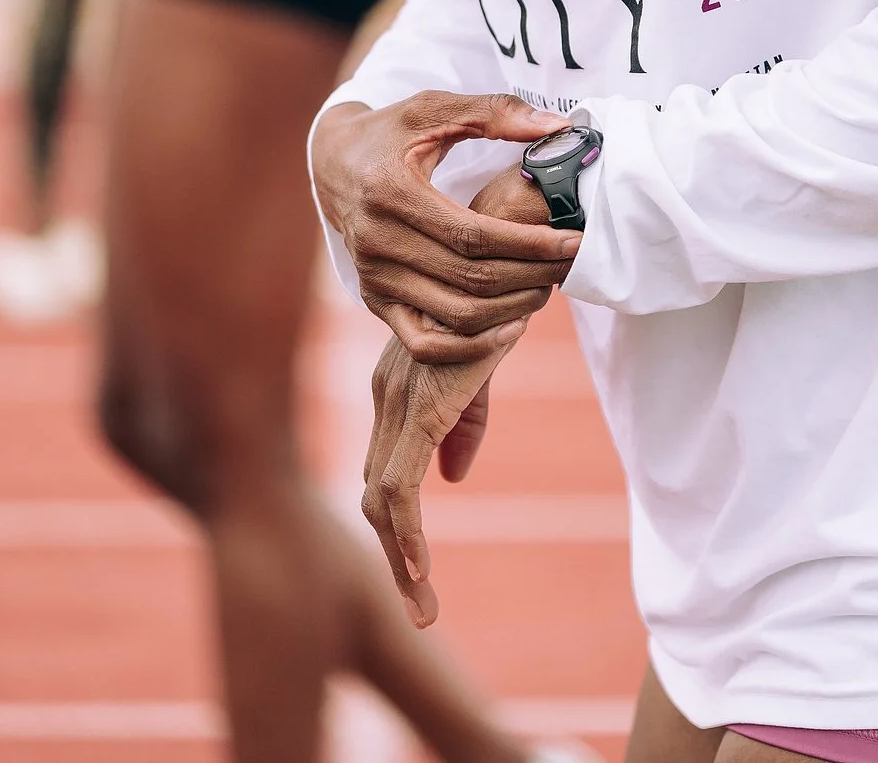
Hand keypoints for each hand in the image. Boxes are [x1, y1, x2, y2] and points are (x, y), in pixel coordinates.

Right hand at [313, 92, 577, 362]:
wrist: (335, 163)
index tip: (573, 241)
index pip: (473, 235)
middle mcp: (378, 243)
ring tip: (550, 286)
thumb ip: (496, 113)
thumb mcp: (435, 109)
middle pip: (470, 279)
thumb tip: (557, 128)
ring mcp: (374, 278)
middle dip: (531, 275)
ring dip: (512, 309)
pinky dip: (471, 346)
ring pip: (455, 315)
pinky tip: (512, 325)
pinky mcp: (375, 300)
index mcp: (392, 193)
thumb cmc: (392, 132)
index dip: (528, 243)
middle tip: (572, 264)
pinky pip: (425, 342)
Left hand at [363, 323, 520, 625]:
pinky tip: (421, 568)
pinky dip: (407, 533)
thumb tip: (452, 477)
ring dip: (400, 561)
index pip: (384, 474)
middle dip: (393, 558)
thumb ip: (462, 425)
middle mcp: (386, 400)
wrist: (504, 267)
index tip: (419, 574)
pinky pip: (401, 486)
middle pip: (374, 496)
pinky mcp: (420, 410)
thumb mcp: (478, 374)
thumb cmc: (494, 310)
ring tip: (424, 607)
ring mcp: (398, 406)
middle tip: (421, 610)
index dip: (397, 528)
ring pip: (380, 501)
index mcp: (396, 394)